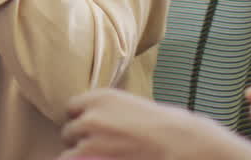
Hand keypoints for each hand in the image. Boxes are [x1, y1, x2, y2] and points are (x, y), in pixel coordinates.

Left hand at [58, 88, 250, 159]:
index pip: (71, 107)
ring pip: (69, 151)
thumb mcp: (133, 105)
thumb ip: (109, 109)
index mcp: (100, 96)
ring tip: (100, 157)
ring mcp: (90, 140)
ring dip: (81, 155)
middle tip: (99, 145)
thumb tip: (94, 118)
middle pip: (68, 130)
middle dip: (80, 138)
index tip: (90, 127)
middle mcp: (90, 116)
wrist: (181, 143)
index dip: (81, 118)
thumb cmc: (166, 124)